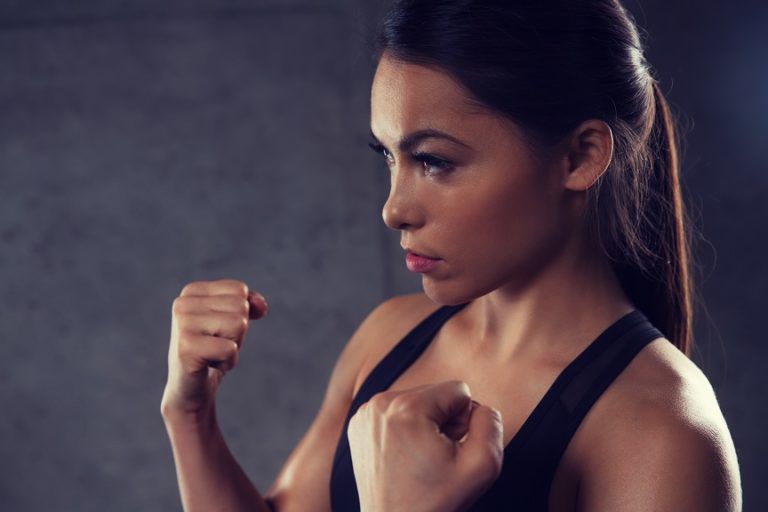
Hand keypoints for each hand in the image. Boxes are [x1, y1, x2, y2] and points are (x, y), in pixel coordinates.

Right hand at [160, 279, 267, 418]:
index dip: (239, 314)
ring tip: (212, 354)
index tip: (218, 330)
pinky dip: (228, 362)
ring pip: (238, 325)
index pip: (239, 290)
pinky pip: (231, 348)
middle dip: (237, 332)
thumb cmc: (213, 349)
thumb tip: (262, 307)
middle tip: (215, 345)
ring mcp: (182, 325)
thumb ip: (250, 304)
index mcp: (192, 291)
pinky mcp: (186, 349)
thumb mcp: (233, 321)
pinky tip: (209, 365)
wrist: (190, 389)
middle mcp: (182, 304)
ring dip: (234, 347)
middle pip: (240, 307)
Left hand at [347, 380, 503, 511]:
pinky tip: (404, 456)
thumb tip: (482, 407)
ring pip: (418, 401)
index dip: (465, 421)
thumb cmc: (435, 503)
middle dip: (444, 421)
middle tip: (435, 457)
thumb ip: (491, 424)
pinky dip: (406, 429)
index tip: (450, 449)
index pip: (459, 390)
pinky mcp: (359, 424)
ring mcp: (365, 414)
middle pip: (436, 393)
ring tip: (420, 457)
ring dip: (426, 425)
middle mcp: (380, 403)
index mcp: (406, 407)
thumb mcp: (481, 466)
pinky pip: (397, 411)